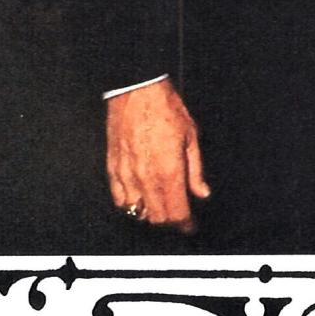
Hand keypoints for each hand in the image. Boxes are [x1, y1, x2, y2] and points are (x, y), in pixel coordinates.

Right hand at [106, 79, 210, 233]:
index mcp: (169, 172)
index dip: (186, 224)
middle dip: (171, 221)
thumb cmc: (165, 107)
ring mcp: (127, 174)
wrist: (137, 90)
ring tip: (161, 206)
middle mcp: (146, 178)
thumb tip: (201, 192)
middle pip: (157, 218)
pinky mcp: (113, 167)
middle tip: (179, 215)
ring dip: (150, 214)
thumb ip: (196, 170)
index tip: (191, 225)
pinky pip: (119, 198)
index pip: (177, 213)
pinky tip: (139, 199)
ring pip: (137, 211)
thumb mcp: (191, 136)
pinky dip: (130, 204)